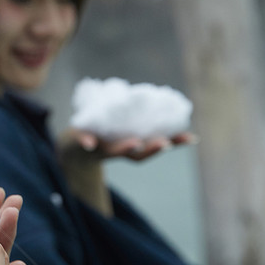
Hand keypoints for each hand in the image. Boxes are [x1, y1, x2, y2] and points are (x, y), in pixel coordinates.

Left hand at [63, 129, 196, 162]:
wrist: (72, 148)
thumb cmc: (107, 136)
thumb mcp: (127, 127)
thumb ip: (145, 120)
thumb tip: (173, 107)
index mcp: (132, 147)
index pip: (156, 146)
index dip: (174, 142)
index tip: (191, 138)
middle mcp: (118, 151)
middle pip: (138, 156)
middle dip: (152, 149)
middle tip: (165, 143)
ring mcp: (100, 148)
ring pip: (114, 152)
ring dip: (125, 148)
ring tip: (135, 143)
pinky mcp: (81, 141)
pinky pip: (84, 142)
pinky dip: (87, 143)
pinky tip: (88, 143)